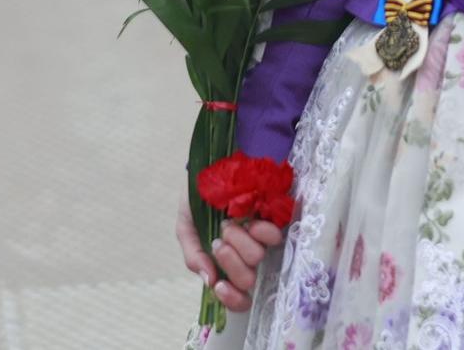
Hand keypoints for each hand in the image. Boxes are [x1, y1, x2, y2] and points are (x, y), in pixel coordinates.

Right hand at [176, 198, 283, 313]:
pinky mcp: (277, 220)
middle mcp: (245, 255)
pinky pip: (274, 237)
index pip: (235, 296)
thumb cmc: (198, 196)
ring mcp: (262, 239)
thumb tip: (210, 281)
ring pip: (256, 258)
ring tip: (230, 222)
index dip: (232, 299)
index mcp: (224, 262)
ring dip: (239, 240)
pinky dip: (261, 230)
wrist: (213, 163)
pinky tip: (251, 219)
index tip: (221, 286)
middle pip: (246, 279)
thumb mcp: (186, 225)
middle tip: (220, 239)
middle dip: (229, 260)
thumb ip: (193, 254)